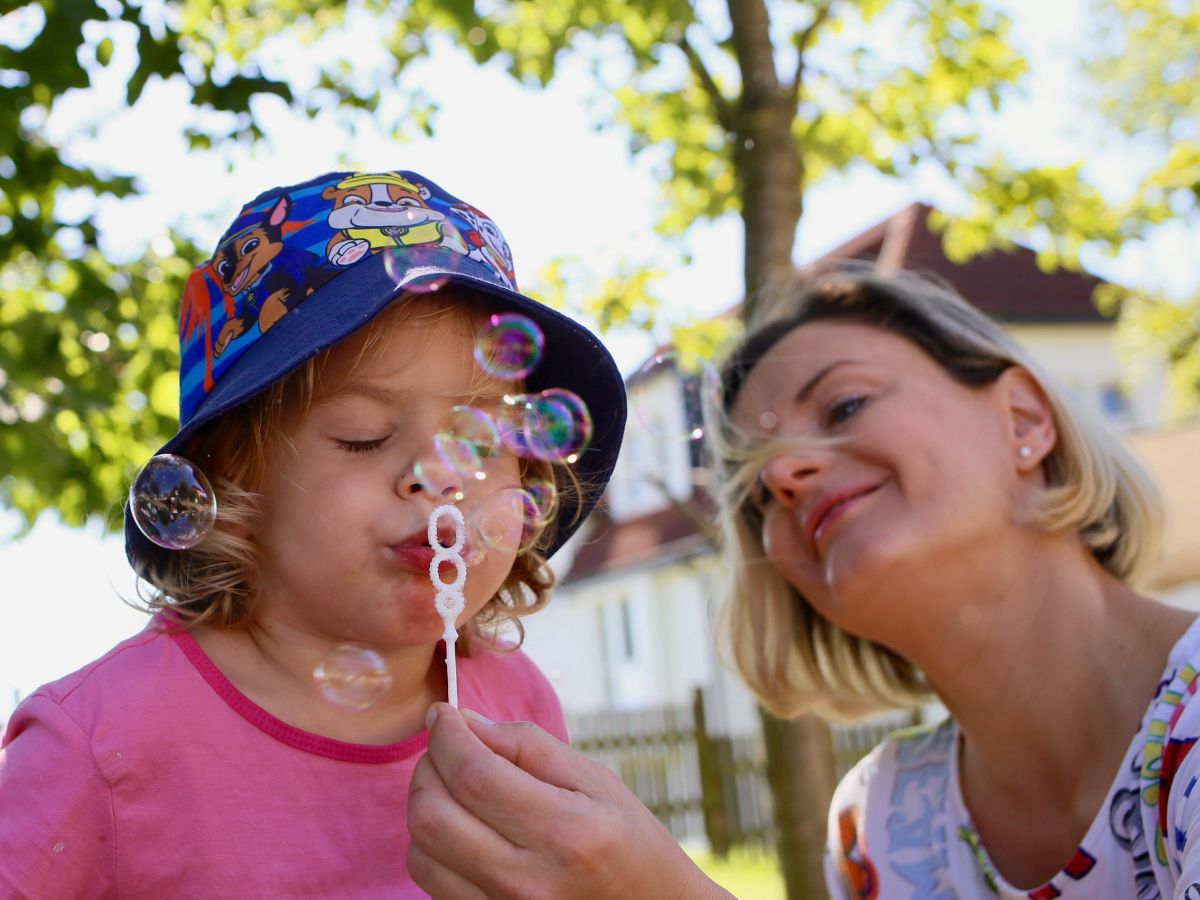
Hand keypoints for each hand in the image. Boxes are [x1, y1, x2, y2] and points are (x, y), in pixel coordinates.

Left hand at [408, 704, 730, 899]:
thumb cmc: (629, 842)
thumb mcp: (595, 780)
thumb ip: (527, 746)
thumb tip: (464, 722)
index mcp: (565, 833)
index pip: (474, 775)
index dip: (446, 736)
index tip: (442, 713)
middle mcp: (527, 882)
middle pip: (432, 816)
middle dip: (427, 766)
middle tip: (447, 746)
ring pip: (419, 852)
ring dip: (425, 805)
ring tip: (455, 785)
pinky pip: (430, 880)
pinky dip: (432, 843)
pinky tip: (461, 824)